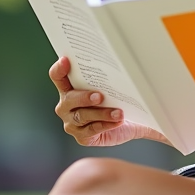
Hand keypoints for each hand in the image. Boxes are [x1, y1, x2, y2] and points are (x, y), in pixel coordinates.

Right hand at [49, 57, 169, 147]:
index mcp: (70, 88)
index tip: (67, 60)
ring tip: (118, 113)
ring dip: (101, 113)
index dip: (59, 69)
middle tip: (100, 95)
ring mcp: (72, 122)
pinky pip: (92, 130)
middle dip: (84, 97)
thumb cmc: (116, 98)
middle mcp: (66, 105)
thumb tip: (136, 57)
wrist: (126, 121)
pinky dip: (105, 125)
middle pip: (68, 99)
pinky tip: (117, 122)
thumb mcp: (115, 85)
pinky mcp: (82, 136)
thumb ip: (116, 74)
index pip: (57, 76)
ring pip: (82, 116)